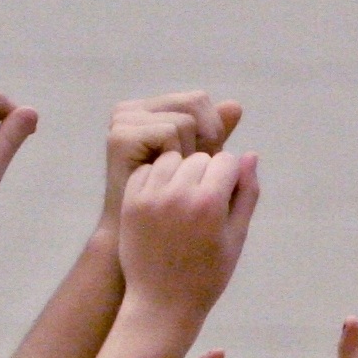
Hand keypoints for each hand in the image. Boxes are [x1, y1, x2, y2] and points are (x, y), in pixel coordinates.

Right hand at [100, 91, 241, 233]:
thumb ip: (217, 139)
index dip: (216, 134)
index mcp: (155, 112)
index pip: (200, 101)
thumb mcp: (205, 172)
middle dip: (209, 141)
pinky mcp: (120, 138)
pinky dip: (177, 156)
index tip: (208, 169)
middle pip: (196, 103)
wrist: (151, 256)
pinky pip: (169, 132)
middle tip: (193, 179)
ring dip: (192, 155)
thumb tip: (237, 105)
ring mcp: (126, 123)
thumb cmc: (182, 217)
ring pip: (185, 120)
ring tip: (175, 182)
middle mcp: (138, 111)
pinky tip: (164, 177)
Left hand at [117, 150, 260, 323]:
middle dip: (206, 174)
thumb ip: (246, 195)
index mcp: (210, 204)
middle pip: (200, 157)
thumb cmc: (207, 276)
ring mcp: (151, 196)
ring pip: (172, 158)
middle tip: (205, 204)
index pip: (226, 160)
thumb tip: (250, 155)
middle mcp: (179, 194)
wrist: (162, 303)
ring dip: (181, 172)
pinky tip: (163, 202)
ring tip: (183, 201)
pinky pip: (148, 170)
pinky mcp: (130, 200)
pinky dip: (157, 178)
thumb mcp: (235, 239)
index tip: (227, 198)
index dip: (230, 177)